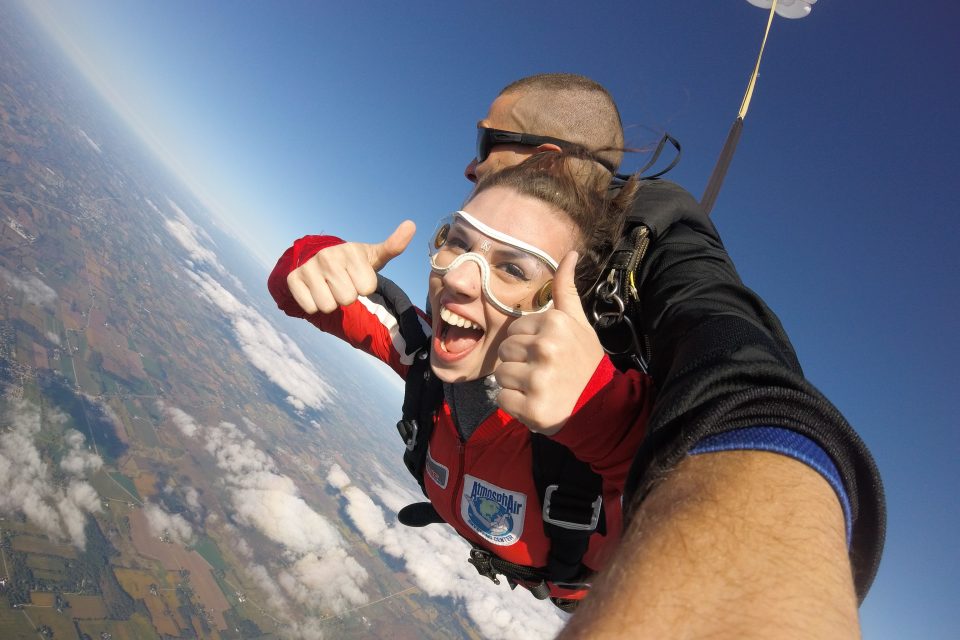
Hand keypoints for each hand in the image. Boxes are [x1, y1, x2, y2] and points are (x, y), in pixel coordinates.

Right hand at [286, 220, 414, 313]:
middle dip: (347, 295)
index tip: (357, 276)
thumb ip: (393, 245)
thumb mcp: (373, 256)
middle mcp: (328, 256)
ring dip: (331, 302)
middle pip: (348, 298)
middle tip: (343, 283)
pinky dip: (314, 305)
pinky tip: (315, 291)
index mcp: (350, 251)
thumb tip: (412, 225)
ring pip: (328, 306)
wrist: (318, 260)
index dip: (364, 286)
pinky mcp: (293, 279)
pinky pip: (310, 308)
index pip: (367, 287)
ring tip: (329, 287)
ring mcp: (309, 267)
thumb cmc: (352, 263)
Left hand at [494, 251, 604, 434]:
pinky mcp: (531, 408)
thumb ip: (566, 290)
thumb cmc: (585, 361)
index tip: (546, 354)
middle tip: (543, 372)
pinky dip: (515, 404)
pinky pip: (502, 399)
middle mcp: (545, 348)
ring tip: (540, 387)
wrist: (601, 406)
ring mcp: (537, 380)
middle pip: (504, 351)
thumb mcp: (579, 323)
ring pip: (500, 375)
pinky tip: (535, 402)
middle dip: (519, 362)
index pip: (514, 329)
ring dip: (515, 384)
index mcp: (554, 324)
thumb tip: (570, 253)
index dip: (527, 343)